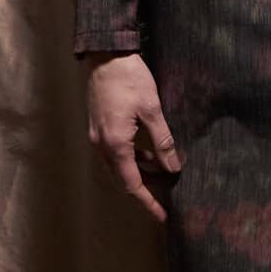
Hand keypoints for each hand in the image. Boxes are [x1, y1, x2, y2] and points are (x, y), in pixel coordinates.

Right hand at [82, 52, 181, 224]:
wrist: (105, 55)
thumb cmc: (130, 79)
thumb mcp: (152, 110)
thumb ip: (162, 142)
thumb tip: (173, 167)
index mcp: (115, 144)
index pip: (132, 184)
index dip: (148, 202)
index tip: (162, 216)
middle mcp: (101, 145)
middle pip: (122, 179)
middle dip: (144, 190)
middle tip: (165, 198)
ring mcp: (97, 136)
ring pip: (118, 166)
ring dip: (138, 173)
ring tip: (162, 173)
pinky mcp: (98, 127)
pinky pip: (114, 153)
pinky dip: (131, 159)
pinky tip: (148, 153)